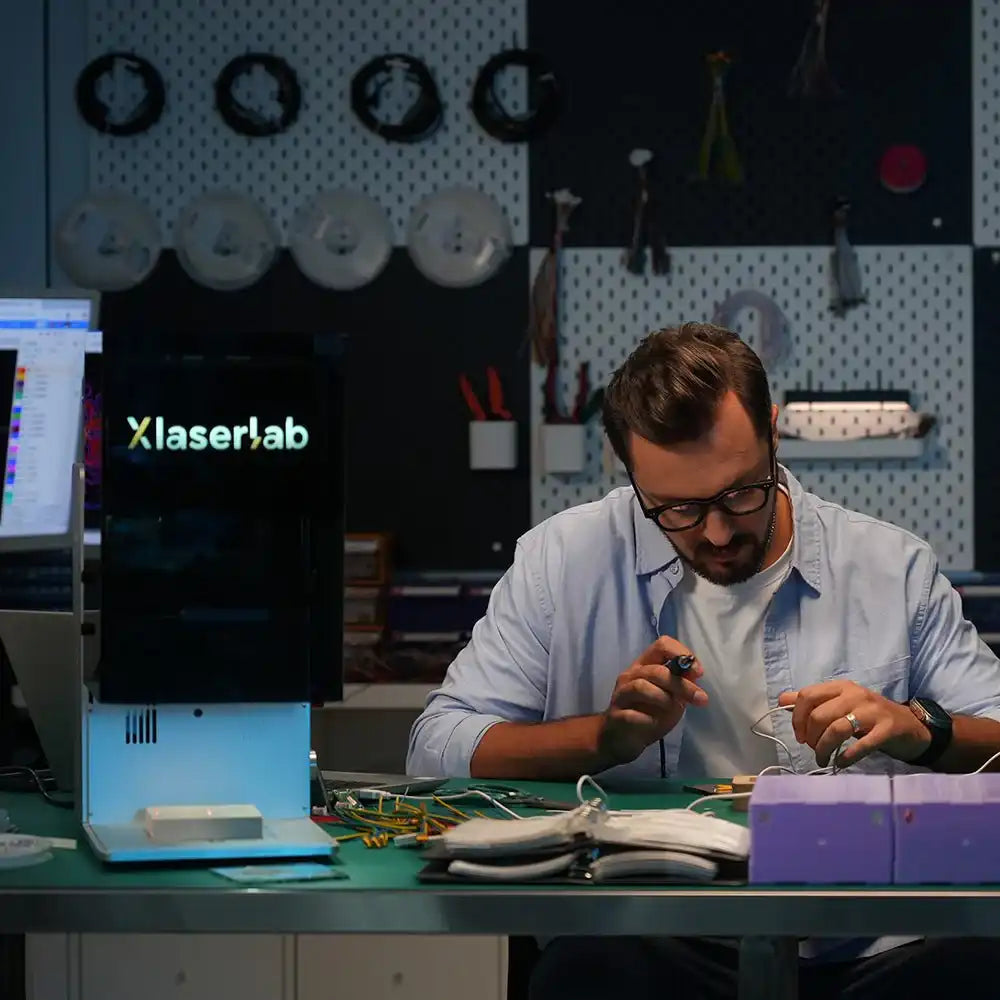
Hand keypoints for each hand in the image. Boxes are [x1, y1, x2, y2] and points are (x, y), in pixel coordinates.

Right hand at [599, 636, 708, 766]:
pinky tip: (654, 723)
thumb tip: (695, 672)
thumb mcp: (672, 696)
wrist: (624, 738)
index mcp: (646, 665)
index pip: (661, 645)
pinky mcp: (615, 715)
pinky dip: (647, 719)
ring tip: (673, 709)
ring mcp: (621, 694)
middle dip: (682, 685)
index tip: (698, 672)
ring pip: (641, 686)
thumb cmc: (650, 713)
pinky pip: (631, 713)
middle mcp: (631, 675)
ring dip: (664, 698)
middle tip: (700, 699)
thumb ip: (681, 683)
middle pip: (656, 670)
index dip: (681, 653)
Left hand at [778, 680, 930, 767]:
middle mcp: (855, 695)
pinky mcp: (887, 729)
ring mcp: (872, 711)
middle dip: (811, 737)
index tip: (800, 735)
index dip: (797, 718)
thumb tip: (782, 700)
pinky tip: (841, 763)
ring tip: (823, 760)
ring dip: (825, 749)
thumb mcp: (840, 703)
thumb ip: (812, 702)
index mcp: (840, 687)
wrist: (910, 725)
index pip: (807, 696)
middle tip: (814, 750)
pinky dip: (847, 757)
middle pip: (819, 715)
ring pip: (837, 729)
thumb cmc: (868, 715)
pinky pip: (862, 744)